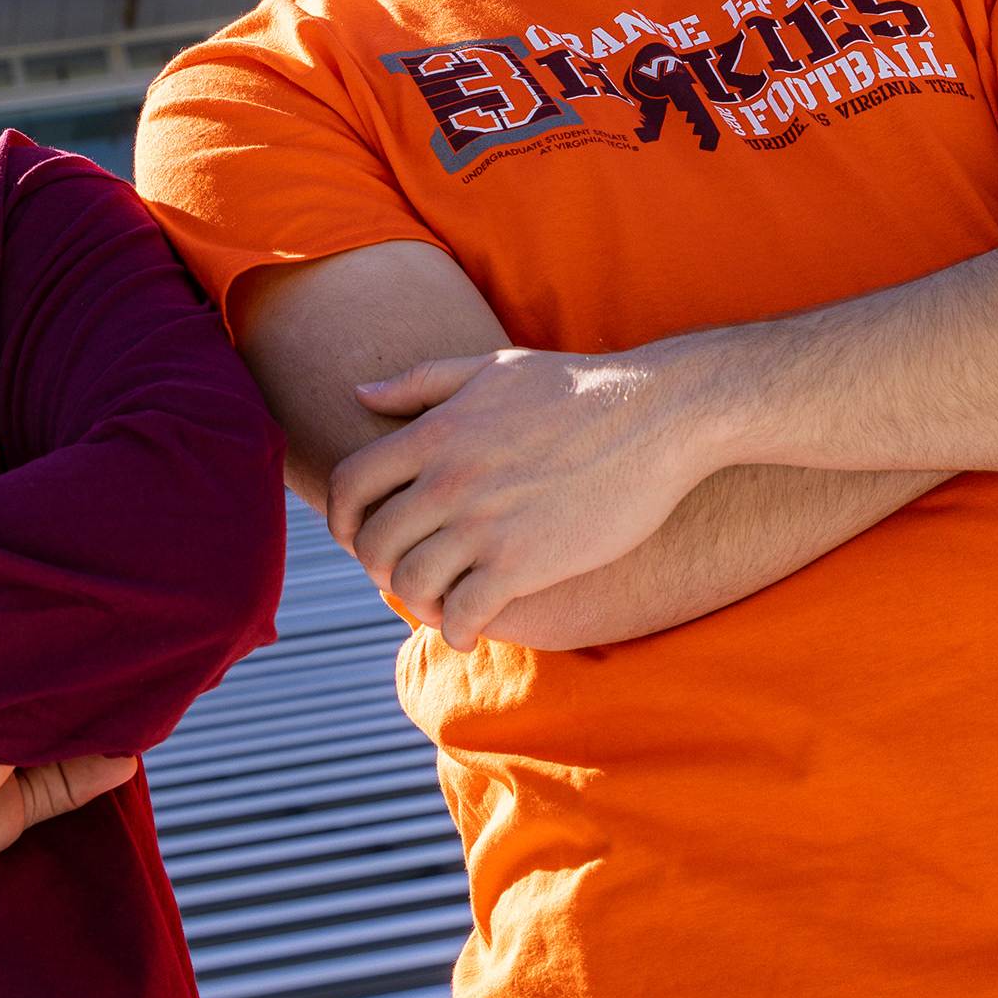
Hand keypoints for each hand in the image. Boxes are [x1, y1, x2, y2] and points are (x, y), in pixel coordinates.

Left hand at [327, 343, 725, 653]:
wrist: (657, 415)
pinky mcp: (524, 563)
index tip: (357, 535)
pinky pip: (461, 614)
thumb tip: (358, 395)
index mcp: (436, 432)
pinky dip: (455, 629)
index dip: (340, 519)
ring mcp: (484, 524)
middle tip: (403, 574)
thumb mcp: (492, 369)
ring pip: (410, 585)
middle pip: (372, 543)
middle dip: (378, 567)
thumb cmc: (577, 387)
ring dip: (416, 602)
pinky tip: (469, 628)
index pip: (348, 485)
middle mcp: (449, 479)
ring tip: (438, 603)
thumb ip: (421, 384)